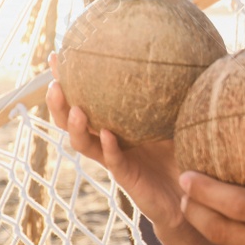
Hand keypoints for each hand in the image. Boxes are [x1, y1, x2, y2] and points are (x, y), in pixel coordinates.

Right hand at [49, 53, 187, 231]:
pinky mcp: (126, 177)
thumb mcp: (179, 114)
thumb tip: (188, 51)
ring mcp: (115, 159)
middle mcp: (108, 140)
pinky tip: (106, 134)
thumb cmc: (184, 150)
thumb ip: (176, 89)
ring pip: (83, 143)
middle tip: (54, 81)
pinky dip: (108, 147)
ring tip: (75, 109)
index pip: (85, 98)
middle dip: (58, 101)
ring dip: (75, 127)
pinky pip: (113, 160)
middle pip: (71, 119)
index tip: (59, 54)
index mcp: (116, 122)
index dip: (69, 79)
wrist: (190, 193)